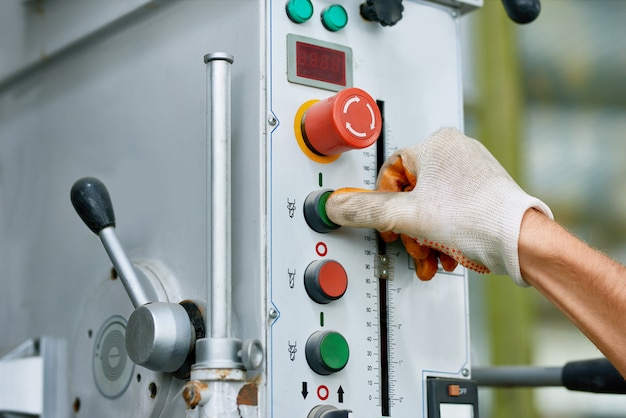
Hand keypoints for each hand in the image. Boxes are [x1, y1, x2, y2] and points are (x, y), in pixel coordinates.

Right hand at [325, 128, 552, 285]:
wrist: (521, 241)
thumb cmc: (478, 218)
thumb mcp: (408, 216)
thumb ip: (367, 210)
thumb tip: (337, 204)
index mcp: (436, 144)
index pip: (391, 173)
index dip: (385, 205)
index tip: (389, 225)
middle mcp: (455, 151)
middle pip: (411, 194)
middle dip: (410, 228)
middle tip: (413, 244)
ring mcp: (471, 171)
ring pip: (431, 206)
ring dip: (425, 236)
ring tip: (432, 254)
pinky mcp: (483, 190)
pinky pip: (451, 211)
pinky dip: (444, 234)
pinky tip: (447, 253)